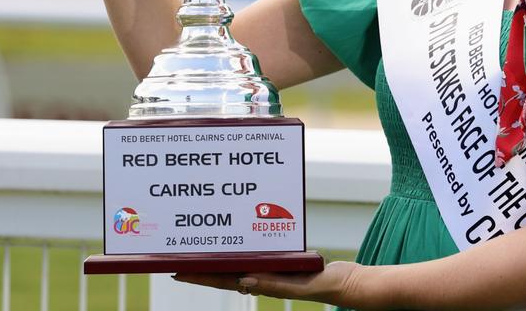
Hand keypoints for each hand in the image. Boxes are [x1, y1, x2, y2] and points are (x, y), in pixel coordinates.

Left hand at [174, 261, 366, 307]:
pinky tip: (242, 238)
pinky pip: (260, 250)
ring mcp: (273, 268)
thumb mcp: (299, 287)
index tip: (177, 271)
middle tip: (180, 256)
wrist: (347, 282)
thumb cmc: (326, 285)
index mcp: (262, 283)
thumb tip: (244, 281)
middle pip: (225, 270)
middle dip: (203, 265)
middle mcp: (263, 275)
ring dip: (223, 254)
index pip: (223, 279)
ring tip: (205, 245)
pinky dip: (247, 246)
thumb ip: (274, 285)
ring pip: (240, 259)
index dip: (200, 276)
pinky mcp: (284, 260)